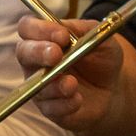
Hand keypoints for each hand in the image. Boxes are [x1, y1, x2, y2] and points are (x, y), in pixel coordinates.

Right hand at [15, 17, 121, 132]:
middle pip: (23, 53)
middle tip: (56, 55)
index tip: (62, 35)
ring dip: (53, 83)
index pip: (28, 27)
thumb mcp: (99, 38)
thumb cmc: (100, 59)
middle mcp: (36, 61)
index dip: (40, 29)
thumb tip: (64, 27)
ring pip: (35, 84)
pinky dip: (65, 104)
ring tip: (72, 83)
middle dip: (38, 52)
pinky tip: (78, 99)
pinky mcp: (50, 108)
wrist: (112, 89)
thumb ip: (82, 29)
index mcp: (44, 38)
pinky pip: (50, 108)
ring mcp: (40, 86)